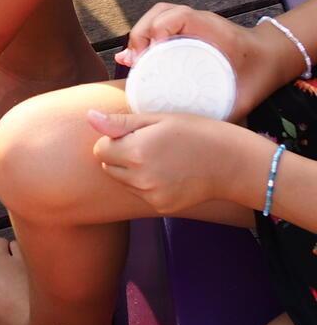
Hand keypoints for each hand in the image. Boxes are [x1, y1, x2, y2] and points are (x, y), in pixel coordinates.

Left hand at [87, 109, 272, 214]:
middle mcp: (139, 178)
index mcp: (136, 152)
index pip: (100, 148)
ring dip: (131, 170)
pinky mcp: (161, 207)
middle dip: (119, 155)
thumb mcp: (160, 119)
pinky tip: (170, 174)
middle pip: (107, 165)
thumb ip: (121, 123)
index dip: (114, 139)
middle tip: (149, 145)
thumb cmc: (198, 132)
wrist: (235, 164)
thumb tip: (88, 117)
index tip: (135, 133)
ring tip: (161, 158)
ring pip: (122, 181)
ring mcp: (150, 196)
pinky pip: (140, 194)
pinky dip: (147, 184)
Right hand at [118, 3, 301, 118]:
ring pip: (156, 16)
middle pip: (159, 14)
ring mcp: (192, 22)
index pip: (178, 17)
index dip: (158, 31)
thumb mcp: (244, 96)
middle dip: (140, 36)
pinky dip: (144, 36)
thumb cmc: (258, 76)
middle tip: (134, 63)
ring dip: (139, 35)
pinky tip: (135, 56)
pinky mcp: (187, 28)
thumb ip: (225, 113)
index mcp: (214, 31)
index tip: (147, 58)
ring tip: (131, 60)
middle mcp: (200, 21)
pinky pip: (159, 23)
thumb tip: (196, 133)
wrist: (271, 58)